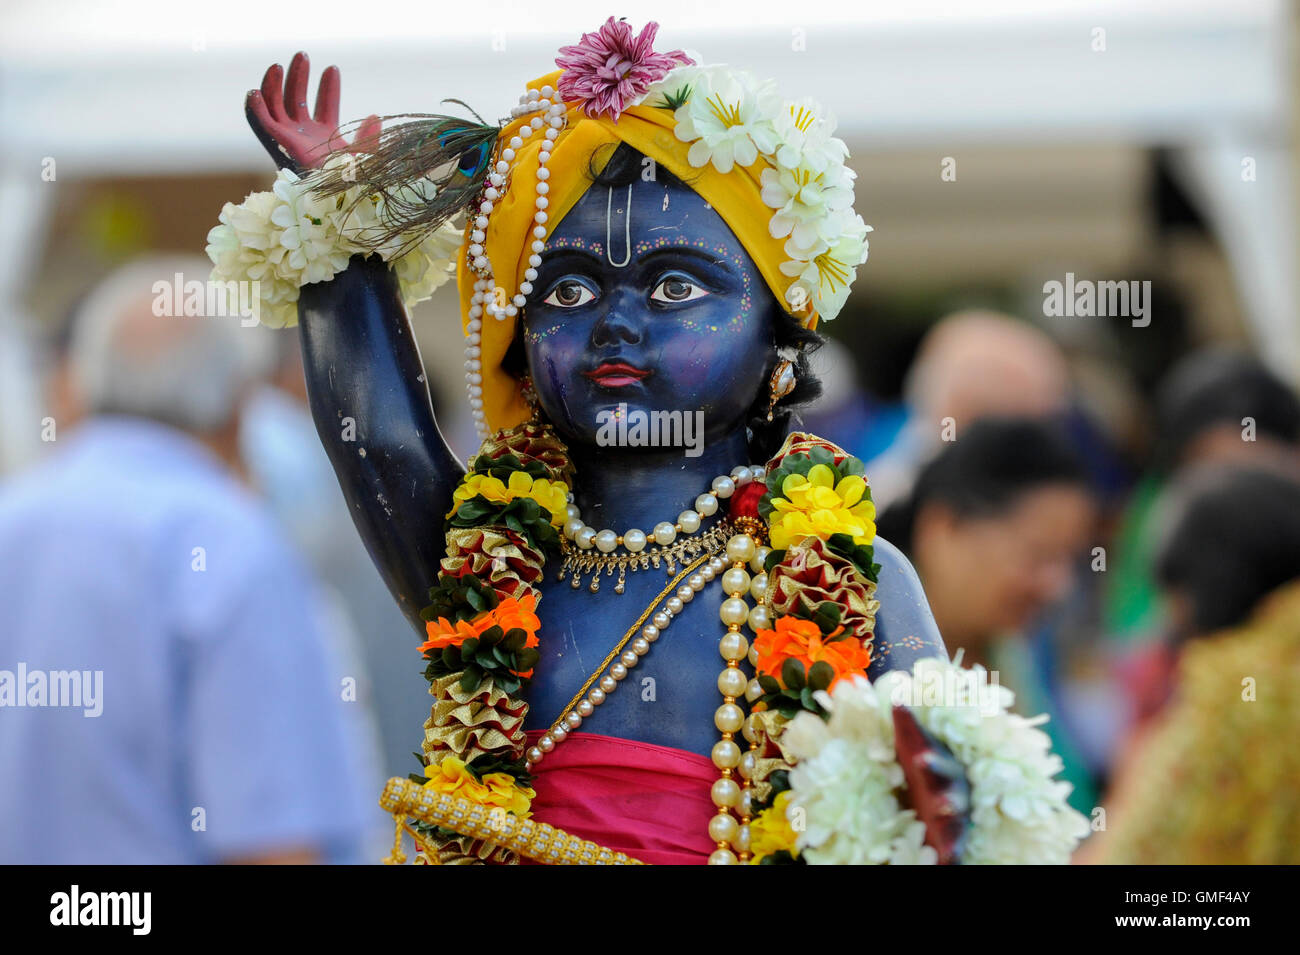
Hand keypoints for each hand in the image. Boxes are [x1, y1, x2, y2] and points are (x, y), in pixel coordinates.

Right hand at [245, 51, 380, 172]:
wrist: (339, 199)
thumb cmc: (353, 185)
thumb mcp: (365, 159)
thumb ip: (369, 138)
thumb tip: (375, 116)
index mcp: (327, 137)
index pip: (326, 106)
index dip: (329, 88)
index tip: (333, 68)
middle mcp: (306, 136)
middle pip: (298, 100)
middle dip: (299, 77)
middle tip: (303, 55)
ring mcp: (291, 140)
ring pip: (277, 107)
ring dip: (275, 85)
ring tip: (278, 66)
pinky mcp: (279, 145)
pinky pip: (262, 124)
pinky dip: (256, 108)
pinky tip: (255, 92)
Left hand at [893, 705, 970, 863]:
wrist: (945, 790)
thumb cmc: (925, 763)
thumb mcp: (914, 744)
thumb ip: (908, 725)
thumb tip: (897, 697)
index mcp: (943, 769)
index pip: (938, 763)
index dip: (931, 761)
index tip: (921, 759)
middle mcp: (953, 794)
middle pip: (953, 798)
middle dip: (948, 801)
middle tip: (943, 805)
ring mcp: (953, 820)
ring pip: (956, 829)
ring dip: (953, 838)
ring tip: (948, 849)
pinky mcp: (951, 840)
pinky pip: (955, 852)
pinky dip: (951, 860)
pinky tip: (945, 866)